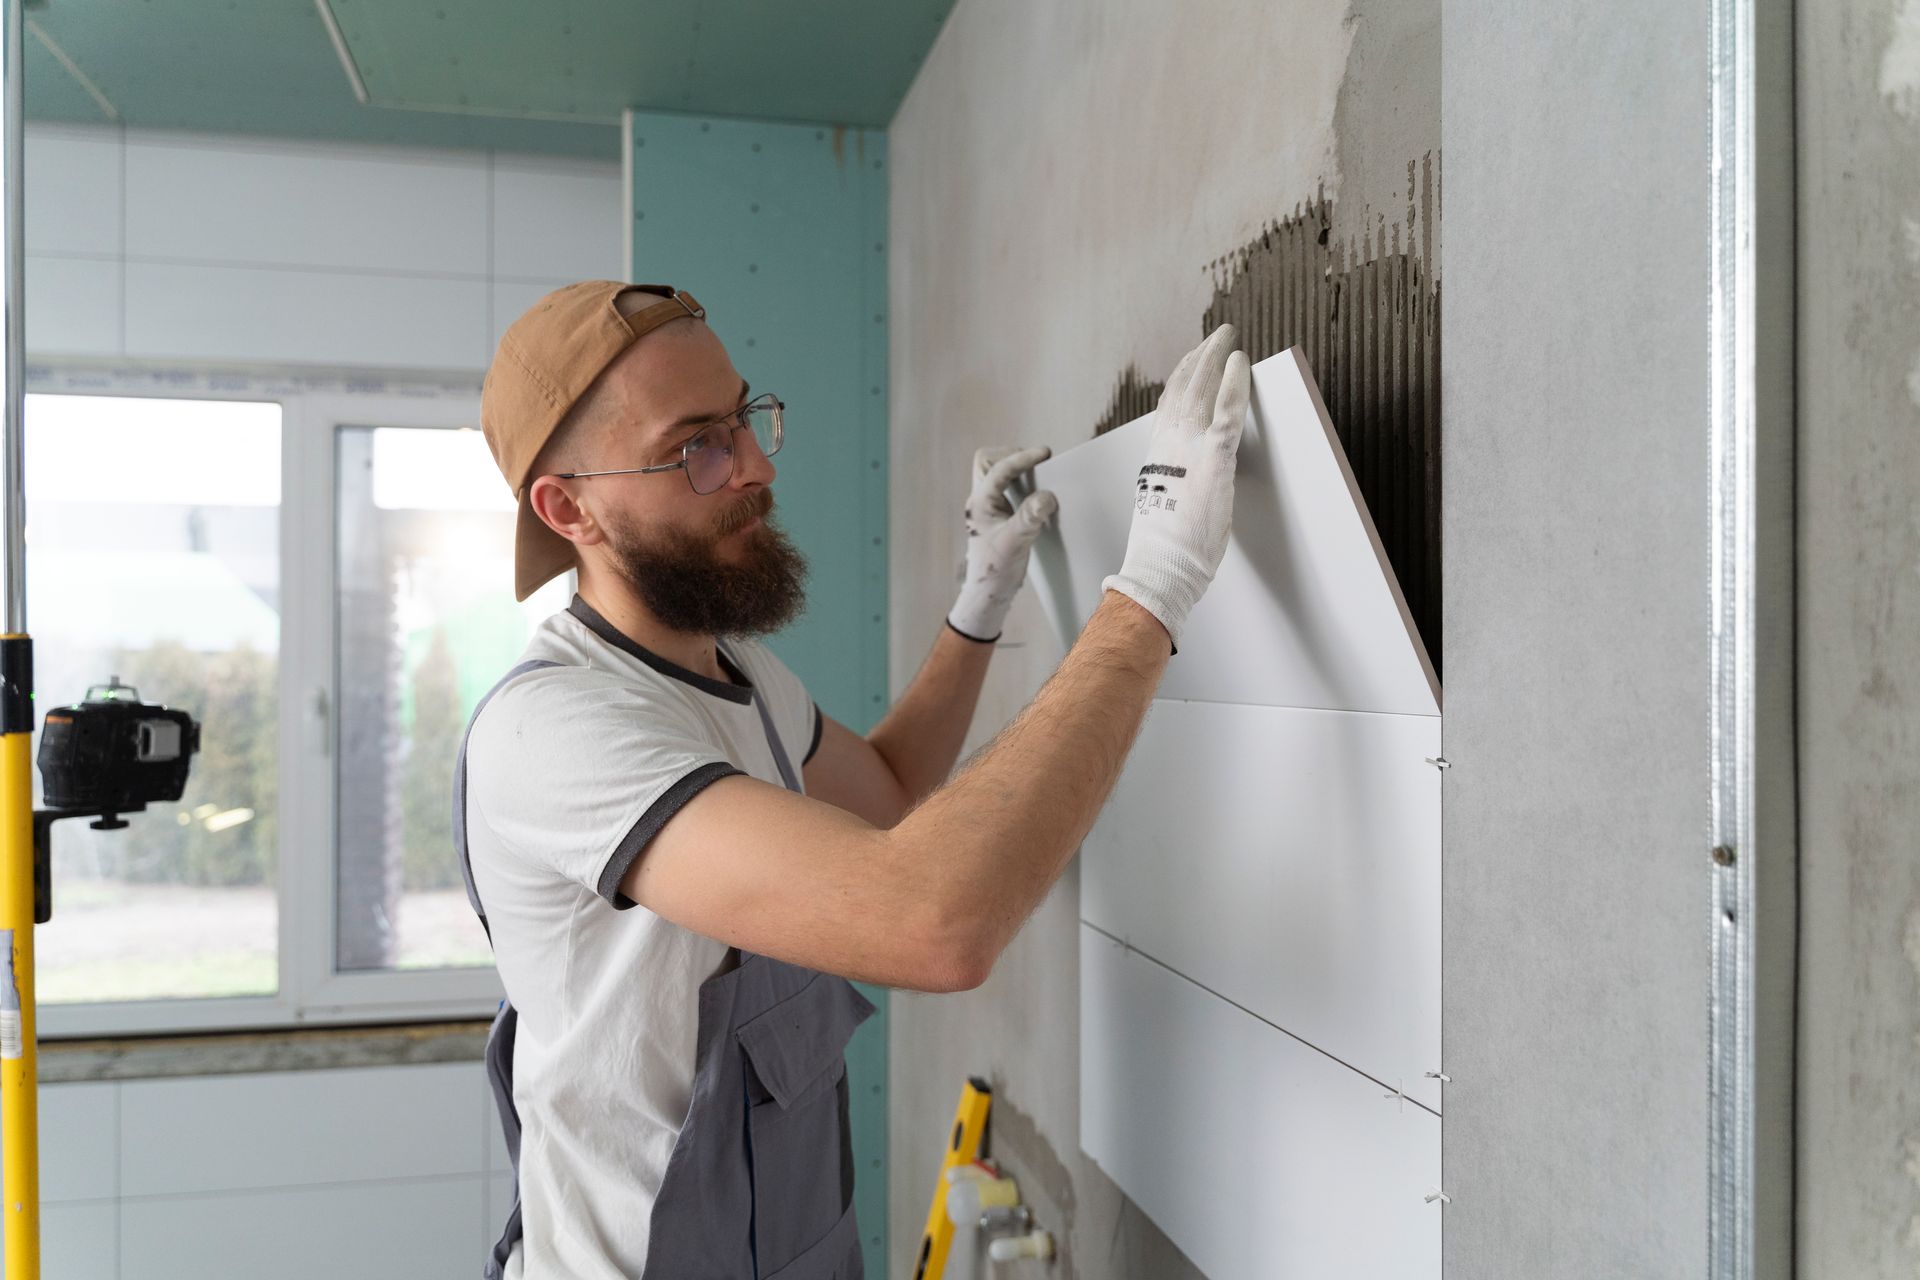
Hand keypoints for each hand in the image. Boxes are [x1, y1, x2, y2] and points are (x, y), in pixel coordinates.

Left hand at [947, 445, 1058, 641]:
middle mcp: (980, 501)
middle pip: (986, 461)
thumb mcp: (1015, 543)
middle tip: (1036, 462)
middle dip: (1011, 456)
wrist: (988, 592)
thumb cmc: (996, 570)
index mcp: (980, 504)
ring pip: (994, 472)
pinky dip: (1020, 482)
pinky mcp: (997, 514)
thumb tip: (1047, 496)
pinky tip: (1035, 493)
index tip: (1044, 453)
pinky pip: (1005, 486)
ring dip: (1015, 468)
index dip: (1022, 459)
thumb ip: (1029, 518)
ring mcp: (988, 506)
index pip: (999, 471)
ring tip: (1037, 474)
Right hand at [1101, 324, 1250, 649]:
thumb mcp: (1162, 505)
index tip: (1192, 358)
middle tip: (1217, 336)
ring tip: (1228, 338)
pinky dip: (1234, 384)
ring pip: (1203, 390)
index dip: (1183, 376)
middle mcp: (1168, 444)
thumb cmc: (1164, 548)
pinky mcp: (1213, 459)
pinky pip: (1227, 411)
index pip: (1169, 404)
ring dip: (1216, 359)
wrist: (1162, 566)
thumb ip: (1173, 482)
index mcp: (1156, 455)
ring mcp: (1189, 449)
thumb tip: (1183, 482)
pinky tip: (1240, 363)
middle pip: (1184, 388)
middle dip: (1202, 357)